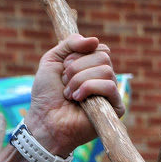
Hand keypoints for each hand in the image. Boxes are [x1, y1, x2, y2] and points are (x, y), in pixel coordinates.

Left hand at [26, 34, 124, 156]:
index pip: (99, 48)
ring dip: (80, 80)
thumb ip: (70, 43)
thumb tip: (95, 40)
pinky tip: (77, 99)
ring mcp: (110, 94)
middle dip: (77, 68)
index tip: (63, 67)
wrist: (45, 121)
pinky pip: (110, 86)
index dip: (79, 54)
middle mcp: (104, 79)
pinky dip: (90, 88)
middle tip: (64, 83)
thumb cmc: (46, 95)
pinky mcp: (115, 109)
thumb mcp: (52, 60)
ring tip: (69, 95)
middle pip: (103, 57)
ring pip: (106, 70)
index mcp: (92, 67)